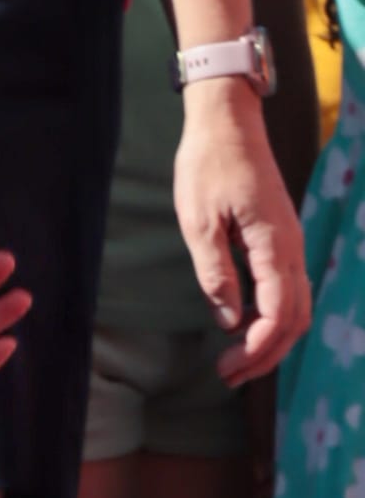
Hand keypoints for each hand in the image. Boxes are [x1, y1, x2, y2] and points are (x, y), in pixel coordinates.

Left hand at [174, 83, 310, 381]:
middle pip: (296, 317)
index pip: (279, 311)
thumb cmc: (208, 166)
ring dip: (271, 339)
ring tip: (236, 362)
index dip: (258, 347)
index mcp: (273, 243)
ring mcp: (291, 242)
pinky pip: (289, 288)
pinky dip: (273, 316)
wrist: (228, 121)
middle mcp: (292, 246)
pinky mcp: (282, 239)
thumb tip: (229, 321)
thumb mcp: (199, 223)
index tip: (228, 367)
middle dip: (267, 354)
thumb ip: (216, 274)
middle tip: (229, 376)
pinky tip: (244, 327)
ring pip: (297, 305)